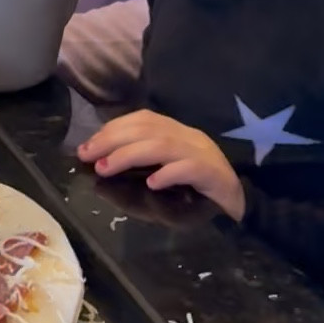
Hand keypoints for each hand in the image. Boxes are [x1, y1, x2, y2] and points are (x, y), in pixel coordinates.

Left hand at [78, 110, 245, 220]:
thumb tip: (99, 167)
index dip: (112, 129)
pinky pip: (190, 168)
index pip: (142, 119)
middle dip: (112, 140)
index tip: (86, 146)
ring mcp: (202, 153)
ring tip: (106, 169)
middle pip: (148, 128)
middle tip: (88, 156)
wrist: (236, 203)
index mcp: (176, 132)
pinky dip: (168, 173)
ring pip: (163, 145)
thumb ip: (136, 168)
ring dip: (129, 155)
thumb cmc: (193, 191)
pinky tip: (152, 184)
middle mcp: (188, 137)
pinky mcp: (214, 174)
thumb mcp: (160, 174)